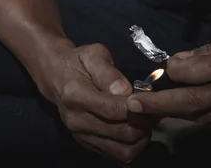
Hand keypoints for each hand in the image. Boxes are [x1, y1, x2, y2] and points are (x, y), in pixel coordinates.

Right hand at [41, 43, 157, 163]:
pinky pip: (117, 156)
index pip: (113, 109)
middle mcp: (76, 120)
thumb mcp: (93, 54)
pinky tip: (135, 130)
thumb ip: (108, 72)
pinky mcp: (86, 144)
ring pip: (123, 151)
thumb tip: (125, 91)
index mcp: (75, 95)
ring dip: (141, 138)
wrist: (56, 76)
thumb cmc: (78, 62)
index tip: (150, 99)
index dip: (137, 108)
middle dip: (144, 123)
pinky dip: (133, 147)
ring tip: (145, 121)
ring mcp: (80, 135)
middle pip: (121, 132)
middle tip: (153, 110)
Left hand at [126, 31, 210, 134]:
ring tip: (153, 109)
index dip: (175, 72)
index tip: (163, 70)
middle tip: (132, 105)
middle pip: (194, 101)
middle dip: (159, 105)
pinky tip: (190, 111)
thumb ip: (209, 52)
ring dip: (177, 113)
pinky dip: (201, 117)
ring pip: (203, 117)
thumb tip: (177, 63)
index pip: (196, 72)